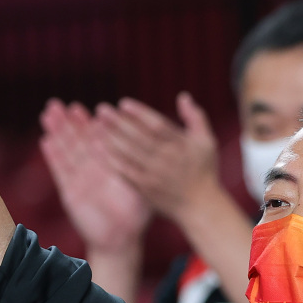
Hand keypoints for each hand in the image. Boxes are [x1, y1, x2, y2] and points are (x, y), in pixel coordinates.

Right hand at [40, 99, 151, 251]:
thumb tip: (145, 144)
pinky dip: (53, 156)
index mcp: (112, 164)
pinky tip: (46, 140)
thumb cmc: (136, 215)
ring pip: (67, 150)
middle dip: (69, 122)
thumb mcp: (141, 188)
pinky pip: (60, 171)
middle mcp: (95, 168)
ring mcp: (81, 178)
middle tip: (59, 103)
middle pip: (79, 140)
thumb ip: (139, 168)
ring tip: (48, 113)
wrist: (120, 240)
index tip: (91, 108)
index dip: (94, 123)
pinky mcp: (69, 191)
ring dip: (57, 132)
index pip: (101, 139)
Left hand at [95, 92, 220, 219]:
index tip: (123, 103)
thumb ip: (195, 117)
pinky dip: (111, 160)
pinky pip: (125, 172)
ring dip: (111, 139)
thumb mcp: (207, 141)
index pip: (157, 125)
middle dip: (119, 122)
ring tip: (95, 126)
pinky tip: (99, 149)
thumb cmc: (204, 170)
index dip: (139, 113)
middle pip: (138, 138)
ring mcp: (154, 175)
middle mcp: (166, 160)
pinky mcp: (145, 188)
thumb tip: (183, 96)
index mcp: (181, 146)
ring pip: (129, 154)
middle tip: (102, 109)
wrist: (200, 207)